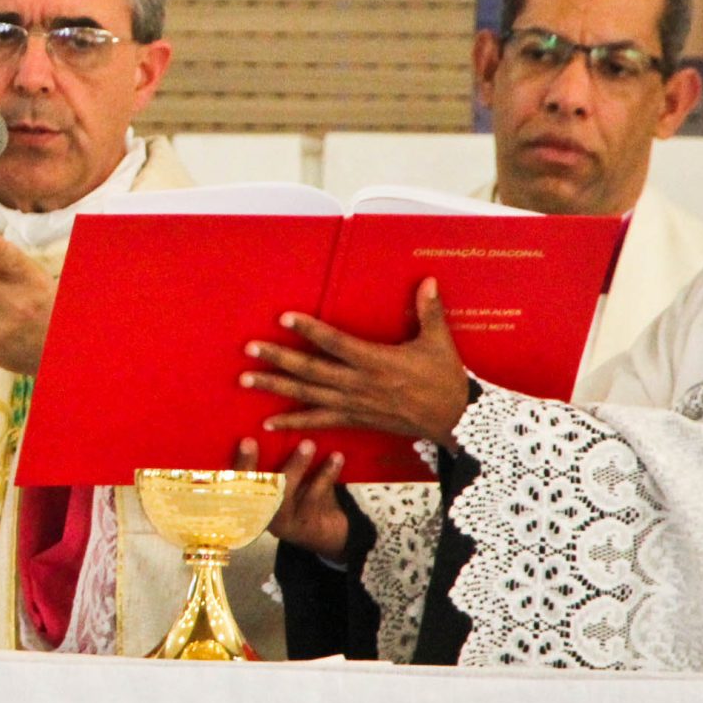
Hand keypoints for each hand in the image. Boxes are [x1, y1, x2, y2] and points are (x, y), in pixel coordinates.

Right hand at [238, 436, 347, 560]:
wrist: (324, 530)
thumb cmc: (296, 492)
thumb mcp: (278, 480)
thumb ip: (269, 461)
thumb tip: (264, 419)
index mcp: (244, 501)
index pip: (230, 482)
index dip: (235, 464)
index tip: (240, 441)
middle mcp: (259, 514)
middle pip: (248, 489)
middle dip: (248, 466)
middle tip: (248, 441)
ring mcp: (282, 520)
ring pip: (284, 493)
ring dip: (296, 466)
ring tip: (308, 444)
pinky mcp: (305, 524)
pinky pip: (314, 496)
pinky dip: (326, 475)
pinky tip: (337, 457)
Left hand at [243, 278, 471, 447]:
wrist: (455, 421)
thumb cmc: (446, 380)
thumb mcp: (439, 342)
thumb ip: (429, 311)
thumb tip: (429, 280)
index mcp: (377, 362)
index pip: (336, 343)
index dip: (310, 330)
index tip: (286, 318)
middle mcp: (359, 384)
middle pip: (312, 370)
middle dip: (279, 359)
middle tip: (250, 349)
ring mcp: (354, 405)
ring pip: (308, 395)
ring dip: (276, 387)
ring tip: (246, 380)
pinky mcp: (355, 420)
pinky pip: (319, 421)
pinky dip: (293, 421)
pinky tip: (269, 421)